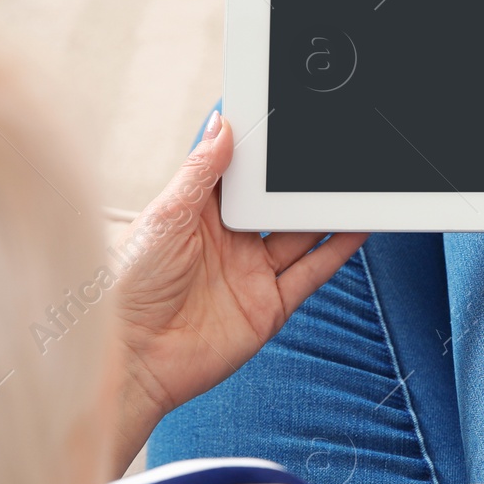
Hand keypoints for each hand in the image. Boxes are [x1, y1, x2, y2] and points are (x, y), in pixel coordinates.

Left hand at [111, 111, 367, 466]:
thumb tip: (223, 125)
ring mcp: (250, 275)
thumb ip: (200, 172)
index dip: (262, 153)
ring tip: (354, 185)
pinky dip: (336, 252)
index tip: (288, 125)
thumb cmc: (128, 287)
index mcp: (197, 214)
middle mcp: (228, 243)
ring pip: (300, 236)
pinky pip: (311, 274)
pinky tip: (356, 228)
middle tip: (332, 152)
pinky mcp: (268, 307)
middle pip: (276, 205)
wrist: (131, 358)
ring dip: (326, 213)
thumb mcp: (164, 216)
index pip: (239, 176)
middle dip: (301, 181)